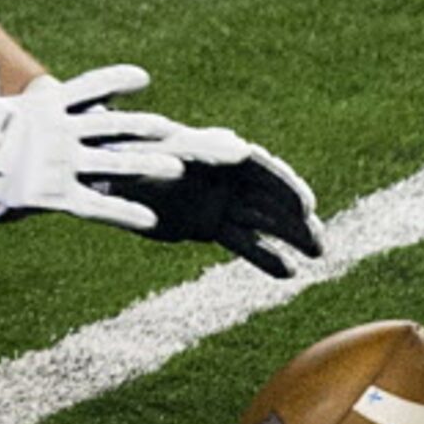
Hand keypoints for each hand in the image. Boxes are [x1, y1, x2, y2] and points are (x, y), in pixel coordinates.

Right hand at [0, 55, 186, 230]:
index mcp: (45, 107)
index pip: (90, 87)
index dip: (117, 80)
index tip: (143, 78)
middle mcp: (62, 132)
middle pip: (114, 126)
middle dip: (145, 127)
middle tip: (171, 129)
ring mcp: (63, 163)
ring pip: (117, 163)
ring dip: (149, 166)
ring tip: (178, 168)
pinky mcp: (56, 194)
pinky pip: (99, 205)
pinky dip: (126, 213)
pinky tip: (151, 219)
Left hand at [90, 134, 325, 279]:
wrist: (103, 172)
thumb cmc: (133, 153)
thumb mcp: (167, 150)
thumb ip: (203, 151)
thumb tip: (244, 150)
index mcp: (220, 151)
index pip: (264, 170)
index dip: (287, 187)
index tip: (307, 206)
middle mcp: (227, 177)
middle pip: (270, 198)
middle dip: (296, 219)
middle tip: (320, 240)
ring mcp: (220, 202)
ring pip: (263, 222)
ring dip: (290, 237)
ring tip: (318, 254)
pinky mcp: (209, 226)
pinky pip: (243, 242)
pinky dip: (265, 257)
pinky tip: (289, 273)